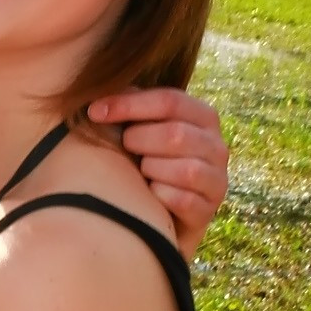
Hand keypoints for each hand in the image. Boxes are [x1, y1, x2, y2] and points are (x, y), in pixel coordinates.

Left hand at [88, 87, 228, 258]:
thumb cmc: (146, 163)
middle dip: (139, 141)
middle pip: (175, 134)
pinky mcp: (209, 210)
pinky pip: (182, 200)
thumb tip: (102, 95)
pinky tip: (149, 197)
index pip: (170, 100)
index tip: (95, 112)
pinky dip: (159, 197)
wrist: (159, 215)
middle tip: (125, 149)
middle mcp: (216, 145)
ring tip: (140, 174)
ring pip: (184, 170)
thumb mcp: (141, 130)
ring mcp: (216, 179)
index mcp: (202, 117)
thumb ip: (132, 108)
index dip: (129, 104)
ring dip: (151, 170)